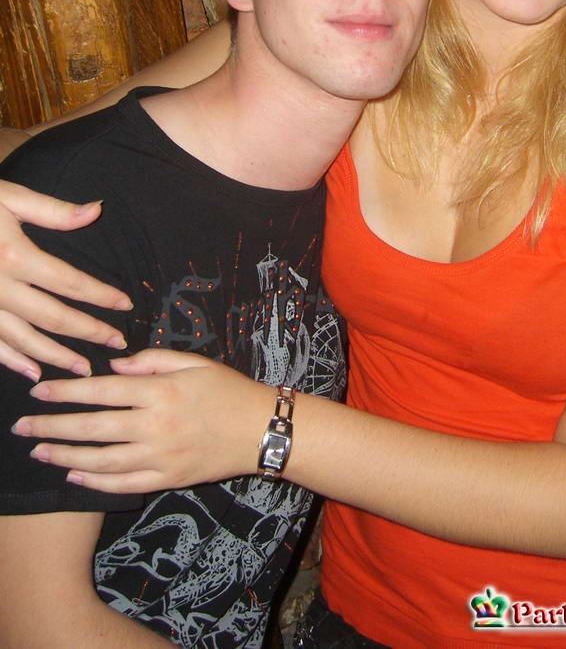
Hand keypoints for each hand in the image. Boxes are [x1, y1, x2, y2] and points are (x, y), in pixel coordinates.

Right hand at [0, 180, 130, 378]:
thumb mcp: (9, 198)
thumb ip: (53, 211)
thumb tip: (97, 210)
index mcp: (16, 258)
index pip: (70, 283)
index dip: (100, 296)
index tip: (125, 306)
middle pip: (53, 317)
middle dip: (88, 332)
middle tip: (117, 343)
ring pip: (24, 338)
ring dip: (55, 355)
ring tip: (83, 367)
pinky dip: (13, 361)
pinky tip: (33, 372)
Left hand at [12, 348, 273, 491]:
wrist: (262, 430)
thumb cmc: (228, 390)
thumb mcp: (195, 362)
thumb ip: (153, 360)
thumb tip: (113, 365)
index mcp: (161, 392)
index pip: (102, 391)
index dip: (66, 391)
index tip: (39, 391)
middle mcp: (156, 426)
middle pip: (92, 428)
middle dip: (51, 427)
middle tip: (22, 427)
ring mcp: (161, 457)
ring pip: (101, 461)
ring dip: (64, 457)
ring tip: (39, 452)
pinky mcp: (168, 480)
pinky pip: (123, 485)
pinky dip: (94, 482)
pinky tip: (74, 476)